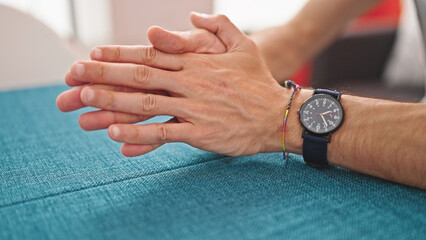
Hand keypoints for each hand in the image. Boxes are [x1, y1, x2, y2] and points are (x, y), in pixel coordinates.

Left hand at [60, 13, 287, 156]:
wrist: (278, 115)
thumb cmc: (258, 82)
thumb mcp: (243, 46)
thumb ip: (218, 26)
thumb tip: (192, 14)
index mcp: (197, 62)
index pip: (151, 54)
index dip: (120, 53)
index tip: (92, 54)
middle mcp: (191, 83)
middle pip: (141, 76)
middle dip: (105, 74)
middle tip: (73, 76)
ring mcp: (194, 109)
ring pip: (148, 104)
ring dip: (115, 102)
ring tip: (85, 101)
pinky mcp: (201, 133)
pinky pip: (165, 134)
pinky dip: (140, 135)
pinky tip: (116, 135)